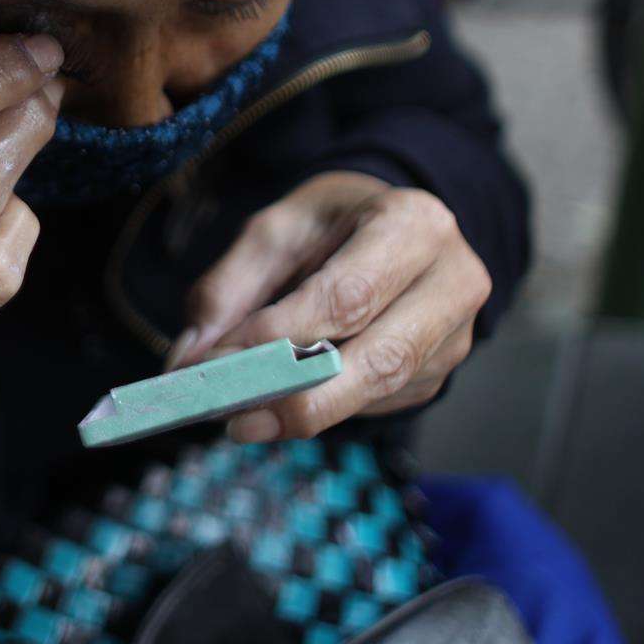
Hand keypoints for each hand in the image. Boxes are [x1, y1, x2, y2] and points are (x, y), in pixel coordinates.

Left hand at [169, 173, 489, 440]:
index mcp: (415, 225)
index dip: (282, 336)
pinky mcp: (439, 373)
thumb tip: (189, 360)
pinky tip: (287, 404)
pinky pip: (380, 403)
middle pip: (380, 359)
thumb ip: (229, 288)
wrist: (395, 226)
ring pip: (381, 391)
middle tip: (236, 419)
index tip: (220, 361)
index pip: (348, 294)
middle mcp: (452, 282)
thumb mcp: (277, 230)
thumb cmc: (335, 222)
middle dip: (302, 397)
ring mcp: (454, 335)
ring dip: (308, 411)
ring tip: (247, 420)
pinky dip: (328, 409)